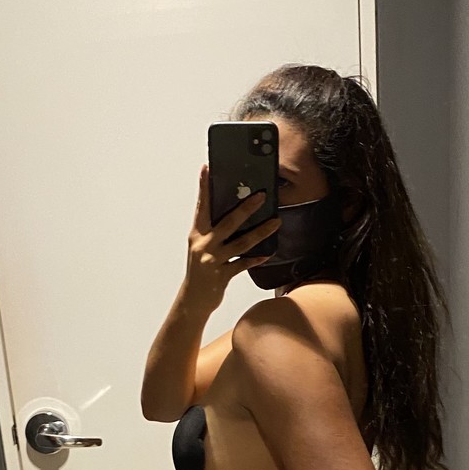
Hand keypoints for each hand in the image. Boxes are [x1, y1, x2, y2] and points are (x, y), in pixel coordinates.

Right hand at [184, 164, 280, 302]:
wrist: (192, 300)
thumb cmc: (200, 270)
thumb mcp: (201, 246)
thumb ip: (213, 230)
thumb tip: (234, 212)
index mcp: (197, 234)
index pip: (202, 206)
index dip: (204, 187)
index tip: (207, 169)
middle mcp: (203, 245)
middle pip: (228, 222)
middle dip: (246, 208)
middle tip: (261, 195)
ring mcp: (212, 260)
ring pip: (240, 243)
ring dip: (260, 232)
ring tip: (275, 223)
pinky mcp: (221, 276)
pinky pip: (242, 265)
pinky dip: (255, 259)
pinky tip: (267, 253)